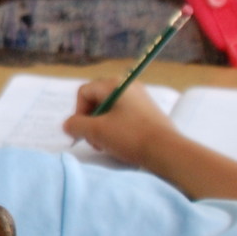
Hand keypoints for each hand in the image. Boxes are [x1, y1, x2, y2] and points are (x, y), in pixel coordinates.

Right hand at [60, 79, 174, 167]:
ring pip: (109, 111)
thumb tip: (68, 124)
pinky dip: (116, 130)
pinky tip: (121, 144)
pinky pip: (123, 117)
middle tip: (95, 141)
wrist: (167, 151)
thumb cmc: (130, 136)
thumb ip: (76, 125)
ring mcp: (140, 99)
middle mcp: (128, 86)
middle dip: (90, 122)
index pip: (84, 92)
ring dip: (102, 128)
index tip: (84, 132)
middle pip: (96, 101)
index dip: (78, 113)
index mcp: (115, 84)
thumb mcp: (97, 131)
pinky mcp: (148, 113)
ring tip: (107, 145)